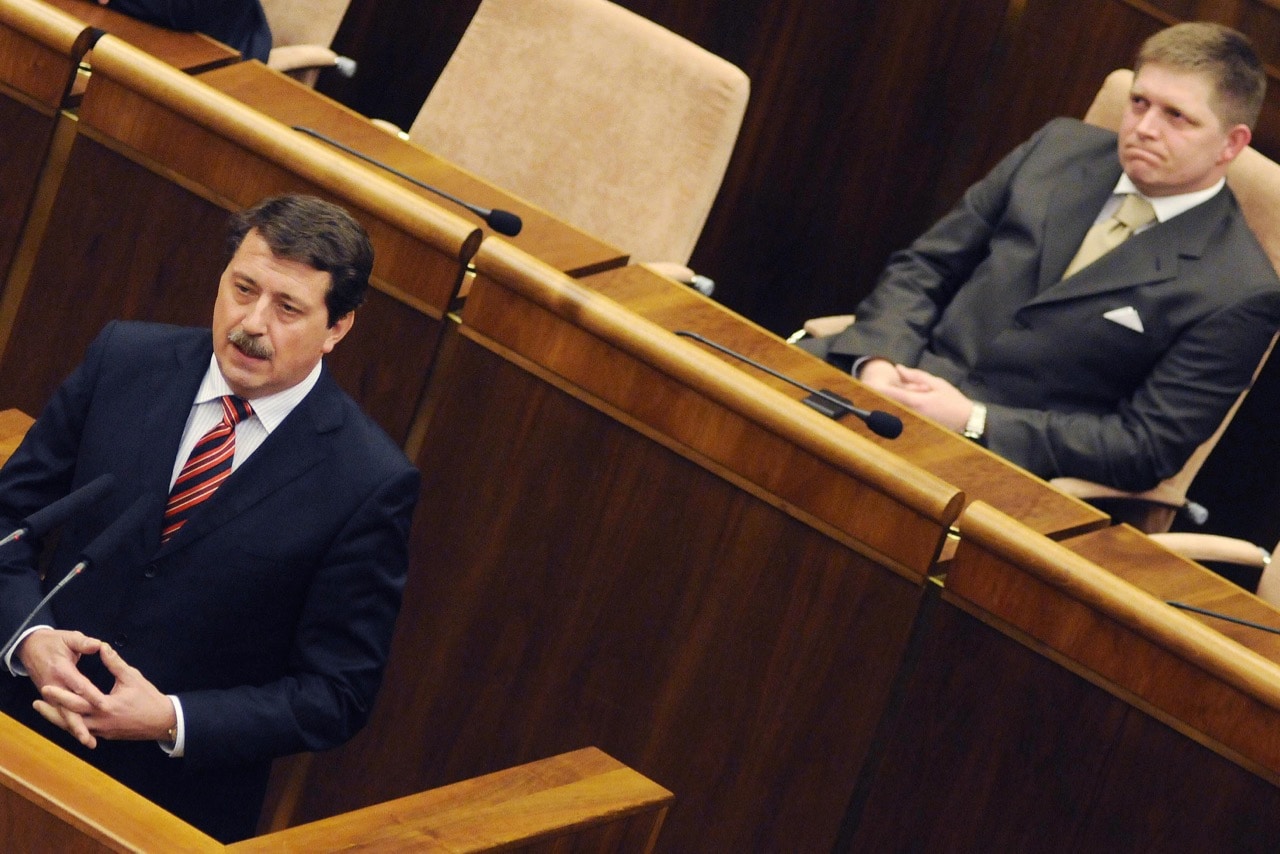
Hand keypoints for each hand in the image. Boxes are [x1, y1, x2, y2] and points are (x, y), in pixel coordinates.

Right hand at [17, 628, 107, 747]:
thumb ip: (83, 642)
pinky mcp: (50, 698)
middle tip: (91, 739)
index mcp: (61, 670)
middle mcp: (54, 685)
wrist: (30, 646)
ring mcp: (50, 693)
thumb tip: (99, 645)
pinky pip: (60, 714)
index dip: (91, 695)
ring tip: (89, 742)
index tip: (105, 705)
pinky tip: (82, 735)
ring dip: (74, 729)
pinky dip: (69, 725)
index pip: (78, 685)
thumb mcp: (68, 637)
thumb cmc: (53, 642)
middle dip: (79, 724)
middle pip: (68, 708)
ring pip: (63, 715)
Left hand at [35, 643, 174, 745]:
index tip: (45, 687)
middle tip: (35, 703)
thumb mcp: (132, 677)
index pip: (77, 701)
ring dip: (58, 720)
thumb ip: (114, 663)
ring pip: (74, 728)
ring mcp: (101, 731)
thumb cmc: (148, 697)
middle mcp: (100, 722)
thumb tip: (102, 646)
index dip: (60, 695)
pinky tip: (64, 719)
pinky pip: (84, 731)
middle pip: (69, 719)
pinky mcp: (105, 735)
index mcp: (105, 706)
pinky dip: (72, 725)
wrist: (162, 721)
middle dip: (51, 711)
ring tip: (45, 711)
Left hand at [859, 361, 973, 431]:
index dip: (877, 389)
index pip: (892, 394)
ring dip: (881, 407)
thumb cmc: (953, 400)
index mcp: (917, 402)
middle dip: (876, 398)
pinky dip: (891, 414)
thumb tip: (898, 369)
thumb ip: (915, 376)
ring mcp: (913, 423)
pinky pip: (899, 419)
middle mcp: (912, 414)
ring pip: (892, 414)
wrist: (966, 421)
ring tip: (870, 399)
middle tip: (860, 391)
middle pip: (888, 406)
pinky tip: (884, 411)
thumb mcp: (936, 383)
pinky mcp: (915, 428)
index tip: (864, 384)